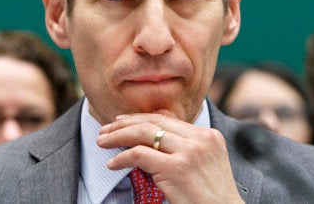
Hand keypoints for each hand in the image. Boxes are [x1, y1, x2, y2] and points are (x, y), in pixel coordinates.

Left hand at [96, 112, 243, 203]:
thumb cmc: (211, 197)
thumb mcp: (206, 163)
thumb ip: (186, 146)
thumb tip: (155, 132)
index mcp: (208, 135)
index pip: (167, 118)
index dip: (140, 118)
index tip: (121, 122)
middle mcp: (199, 139)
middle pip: (154, 122)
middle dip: (124, 124)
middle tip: (105, 130)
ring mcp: (188, 153)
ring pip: (144, 133)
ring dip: (118, 136)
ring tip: (102, 142)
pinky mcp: (175, 169)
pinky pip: (139, 155)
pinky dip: (122, 157)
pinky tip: (112, 164)